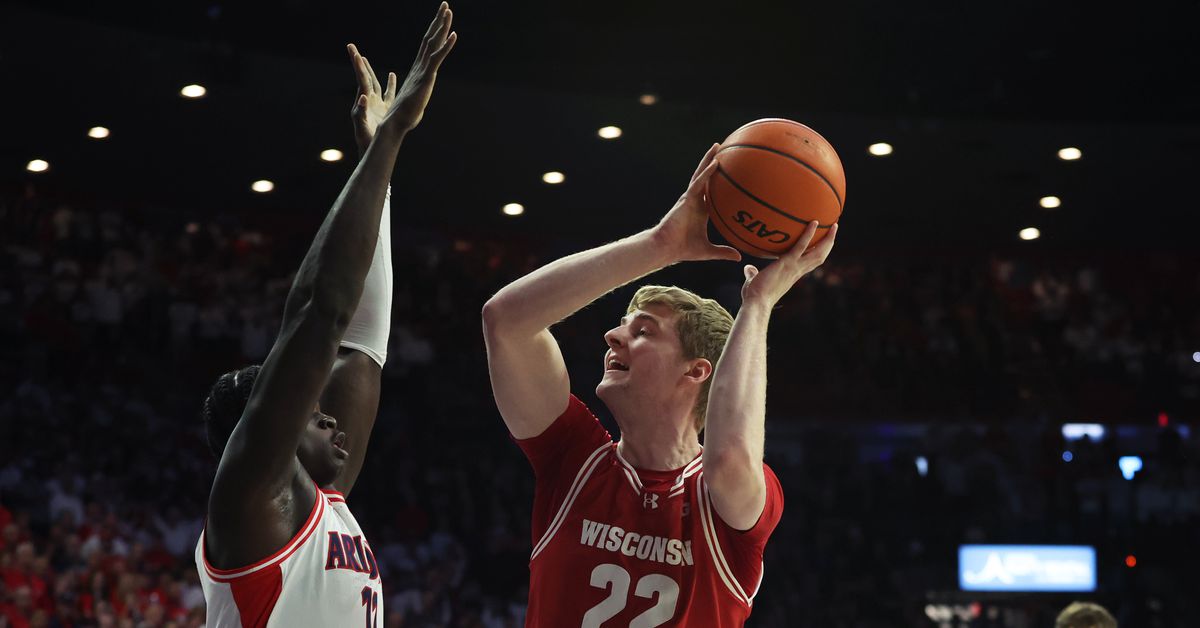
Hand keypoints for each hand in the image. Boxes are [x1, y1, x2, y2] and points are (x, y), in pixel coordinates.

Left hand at [347, 44, 396, 154]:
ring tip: (364, 58)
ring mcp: (377, 104)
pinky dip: (390, 84)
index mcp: (363, 102)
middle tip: (351, 47)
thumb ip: (361, 112)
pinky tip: (392, 74)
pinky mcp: (385, 109)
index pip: (361, 79)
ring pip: (374, 83)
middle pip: (364, 77)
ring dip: (369, 70)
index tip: (355, 52)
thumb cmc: (366, 141)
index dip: (358, 66)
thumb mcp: (362, 127)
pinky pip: (388, 93)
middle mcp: (368, 100)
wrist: (372, 150)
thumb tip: (363, 96)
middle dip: (358, 63)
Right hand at [379, 2, 457, 137]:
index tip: (440, 17)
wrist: (395, 124)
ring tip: (448, 10)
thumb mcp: (416, 99)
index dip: (435, 30)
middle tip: (445, 5)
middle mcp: (420, 66)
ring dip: (442, 27)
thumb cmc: (405, 116)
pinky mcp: (426, 78)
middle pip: (431, 38)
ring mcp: (422, 71)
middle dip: (439, 21)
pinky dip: (446, 46)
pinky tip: (454, 35)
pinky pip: (437, 58)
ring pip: (433, 44)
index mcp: (419, 69)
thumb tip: (421, 94)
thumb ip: (420, 92)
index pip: (428, 45)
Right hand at [650, 143, 742, 263]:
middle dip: (712, 162)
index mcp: (701, 210)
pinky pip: (699, 184)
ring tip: (717, 146)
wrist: (666, 248)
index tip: (729, 171)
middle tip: (722, 148)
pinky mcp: (686, 199)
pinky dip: (707, 173)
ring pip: (701, 174)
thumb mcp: (709, 251)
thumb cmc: (683, 250)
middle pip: (705, 177)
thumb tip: (740, 258)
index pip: (711, 191)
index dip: (718, 180)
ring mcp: (690, 198)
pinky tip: (716, 163)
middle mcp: (695, 200)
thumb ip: (723, 252)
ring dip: (708, 159)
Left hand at [740, 221, 837, 307]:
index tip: (824, 243)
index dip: (819, 252)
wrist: (756, 303)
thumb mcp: (754, 281)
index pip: (811, 262)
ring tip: (833, 225)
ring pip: (818, 252)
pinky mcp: (787, 263)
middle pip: (820, 256)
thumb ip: (753, 274)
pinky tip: (813, 222)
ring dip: (827, 238)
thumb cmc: (754, 296)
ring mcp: (795, 267)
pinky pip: (801, 246)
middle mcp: (798, 271)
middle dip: (829, 243)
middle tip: (834, 229)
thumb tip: (748, 268)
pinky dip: (808, 234)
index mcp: (793, 275)